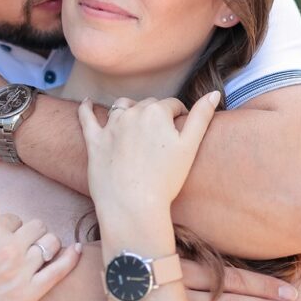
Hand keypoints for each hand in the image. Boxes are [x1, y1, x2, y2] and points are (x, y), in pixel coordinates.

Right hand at [0, 205, 81, 300]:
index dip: (11, 229)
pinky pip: (59, 270)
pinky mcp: (28, 294)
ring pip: (51, 243)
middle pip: (37, 227)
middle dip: (32, 235)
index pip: (14, 219)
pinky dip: (71, 258)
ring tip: (40, 256)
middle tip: (25, 248)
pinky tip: (75, 251)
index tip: (7, 240)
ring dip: (47, 246)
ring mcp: (20, 271)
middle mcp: (8, 247)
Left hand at [78, 92, 219, 216]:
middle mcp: (131, 113)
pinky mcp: (94, 141)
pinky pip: (86, 117)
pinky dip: (86, 108)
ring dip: (128, 110)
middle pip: (147, 105)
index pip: (172, 105)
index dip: (178, 117)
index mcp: (156, 111)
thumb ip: (202, 117)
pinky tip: (88, 103)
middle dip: (155, 115)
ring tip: (134, 121)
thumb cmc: (165, 180)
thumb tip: (214, 93)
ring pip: (121, 108)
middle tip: (160, 137)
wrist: (133, 206)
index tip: (180, 132)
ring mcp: (110, 126)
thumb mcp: (190, 147)